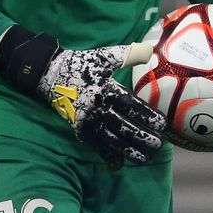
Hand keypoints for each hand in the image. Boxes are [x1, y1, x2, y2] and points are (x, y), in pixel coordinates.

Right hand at [35, 38, 166, 167]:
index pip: (131, 105)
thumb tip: (149, 49)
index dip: (147, 115)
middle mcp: (98, 107)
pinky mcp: (79, 129)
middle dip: (142, 137)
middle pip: (124, 126)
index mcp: (106, 89)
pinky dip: (107, 155)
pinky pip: (95, 145)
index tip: (162, 123)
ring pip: (112, 140)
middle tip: (158, 144)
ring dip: (128, 150)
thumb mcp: (104, 56)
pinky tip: (118, 163)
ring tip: (144, 157)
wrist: (50, 74)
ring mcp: (88, 120)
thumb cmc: (82, 64)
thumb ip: (128, 54)